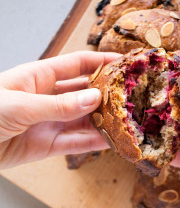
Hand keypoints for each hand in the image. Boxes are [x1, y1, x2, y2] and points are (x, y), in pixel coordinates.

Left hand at [0, 51, 118, 168]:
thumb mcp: (20, 104)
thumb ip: (59, 104)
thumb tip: (94, 98)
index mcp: (39, 77)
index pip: (77, 64)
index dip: (101, 62)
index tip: (124, 62)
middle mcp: (49, 98)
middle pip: (85, 93)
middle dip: (108, 93)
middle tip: (131, 95)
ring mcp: (50, 122)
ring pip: (84, 120)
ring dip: (104, 120)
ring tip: (126, 121)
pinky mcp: (48, 146)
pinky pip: (76, 143)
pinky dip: (94, 142)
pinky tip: (111, 140)